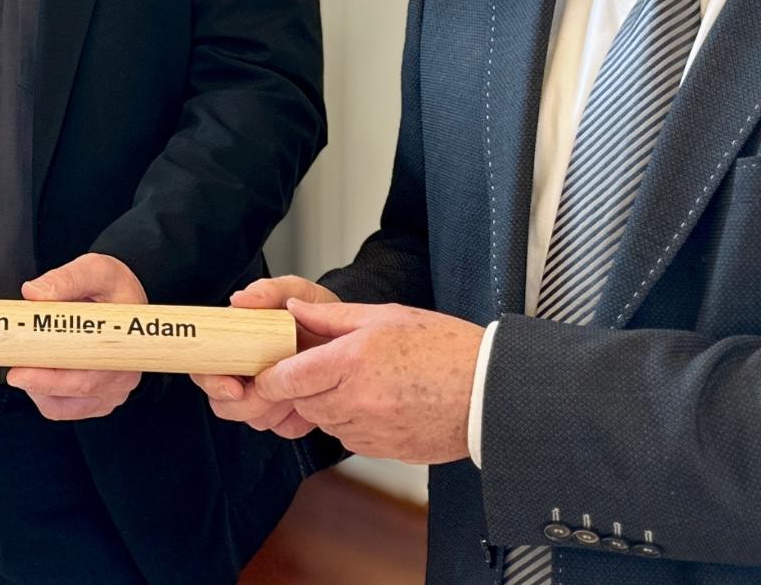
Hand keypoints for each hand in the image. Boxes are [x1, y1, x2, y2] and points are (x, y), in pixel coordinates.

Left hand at [8, 253, 146, 421]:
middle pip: (74, 394)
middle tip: (11, 368)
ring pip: (66, 407)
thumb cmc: (113, 285)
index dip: (49, 379)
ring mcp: (112, 391)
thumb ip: (66, 279)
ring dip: (39, 390)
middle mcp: (122, 375)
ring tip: (27, 363)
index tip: (18, 373)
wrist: (124, 295)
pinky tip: (38, 374)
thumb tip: (33, 293)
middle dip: (36, 383)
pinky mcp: (100, 399)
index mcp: (124, 345)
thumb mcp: (95, 270)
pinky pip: (66, 409)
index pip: (87, 376)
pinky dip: (46, 396)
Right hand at [191, 276, 337, 438]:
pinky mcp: (286, 414)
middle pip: (222, 403)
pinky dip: (294, 418)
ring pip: (251, 418)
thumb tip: (238, 300)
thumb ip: (268, 291)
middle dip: (245, 403)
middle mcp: (244, 372)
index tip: (235, 387)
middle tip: (272, 390)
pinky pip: (281, 428)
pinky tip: (308, 398)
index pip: (204, 368)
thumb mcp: (297, 292)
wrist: (350, 335)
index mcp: (236, 343)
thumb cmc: (319, 311)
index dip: (213, 382)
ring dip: (273, 408)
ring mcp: (264, 394)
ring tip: (297, 386)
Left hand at [249, 301, 484, 463]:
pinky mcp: (385, 449)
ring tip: (363, 383)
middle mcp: (356, 400)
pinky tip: (380, 403)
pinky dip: (354, 424)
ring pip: (326, 423)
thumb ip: (332, 317)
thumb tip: (293, 310)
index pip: (287, 378)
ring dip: (331, 407)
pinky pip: (351, 439)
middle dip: (305, 389)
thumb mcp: (385, 317)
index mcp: (351, 361)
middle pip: (303, 403)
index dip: (271, 378)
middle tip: (327, 370)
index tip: (269, 373)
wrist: (491, 392)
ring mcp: (371, 430)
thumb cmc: (445, 347)